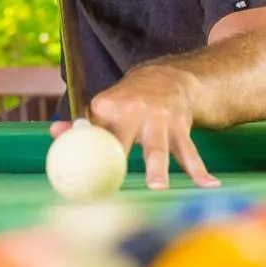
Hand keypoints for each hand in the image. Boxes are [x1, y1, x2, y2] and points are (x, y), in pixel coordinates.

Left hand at [53, 65, 220, 189]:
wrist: (167, 78)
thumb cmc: (127, 101)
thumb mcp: (103, 105)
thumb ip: (81, 122)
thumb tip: (55, 133)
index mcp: (109, 106)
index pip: (94, 131)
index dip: (86, 147)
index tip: (80, 170)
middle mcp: (134, 111)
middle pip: (123, 139)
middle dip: (119, 156)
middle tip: (114, 179)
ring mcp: (159, 119)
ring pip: (159, 147)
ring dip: (158, 168)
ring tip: (158, 188)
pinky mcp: (180, 126)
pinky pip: (190, 152)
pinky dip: (199, 170)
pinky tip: (210, 185)